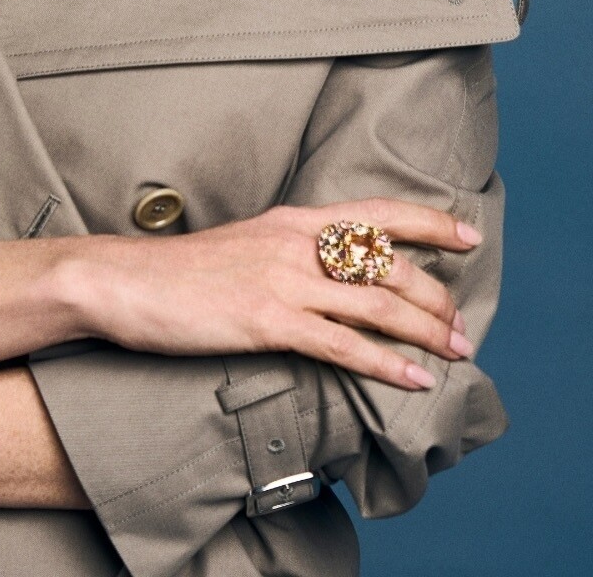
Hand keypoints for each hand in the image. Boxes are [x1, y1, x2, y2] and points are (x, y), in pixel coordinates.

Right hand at [77, 198, 480, 390]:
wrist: (123, 280)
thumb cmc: (180, 271)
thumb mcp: (245, 244)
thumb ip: (288, 251)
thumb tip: (327, 272)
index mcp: (291, 219)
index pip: (376, 213)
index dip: (429, 222)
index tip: (469, 236)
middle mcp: (294, 242)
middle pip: (388, 263)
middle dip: (436, 296)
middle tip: (462, 327)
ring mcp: (282, 280)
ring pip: (376, 303)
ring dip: (426, 330)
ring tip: (456, 352)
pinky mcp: (266, 320)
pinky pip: (342, 344)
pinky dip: (385, 363)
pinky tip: (413, 379)